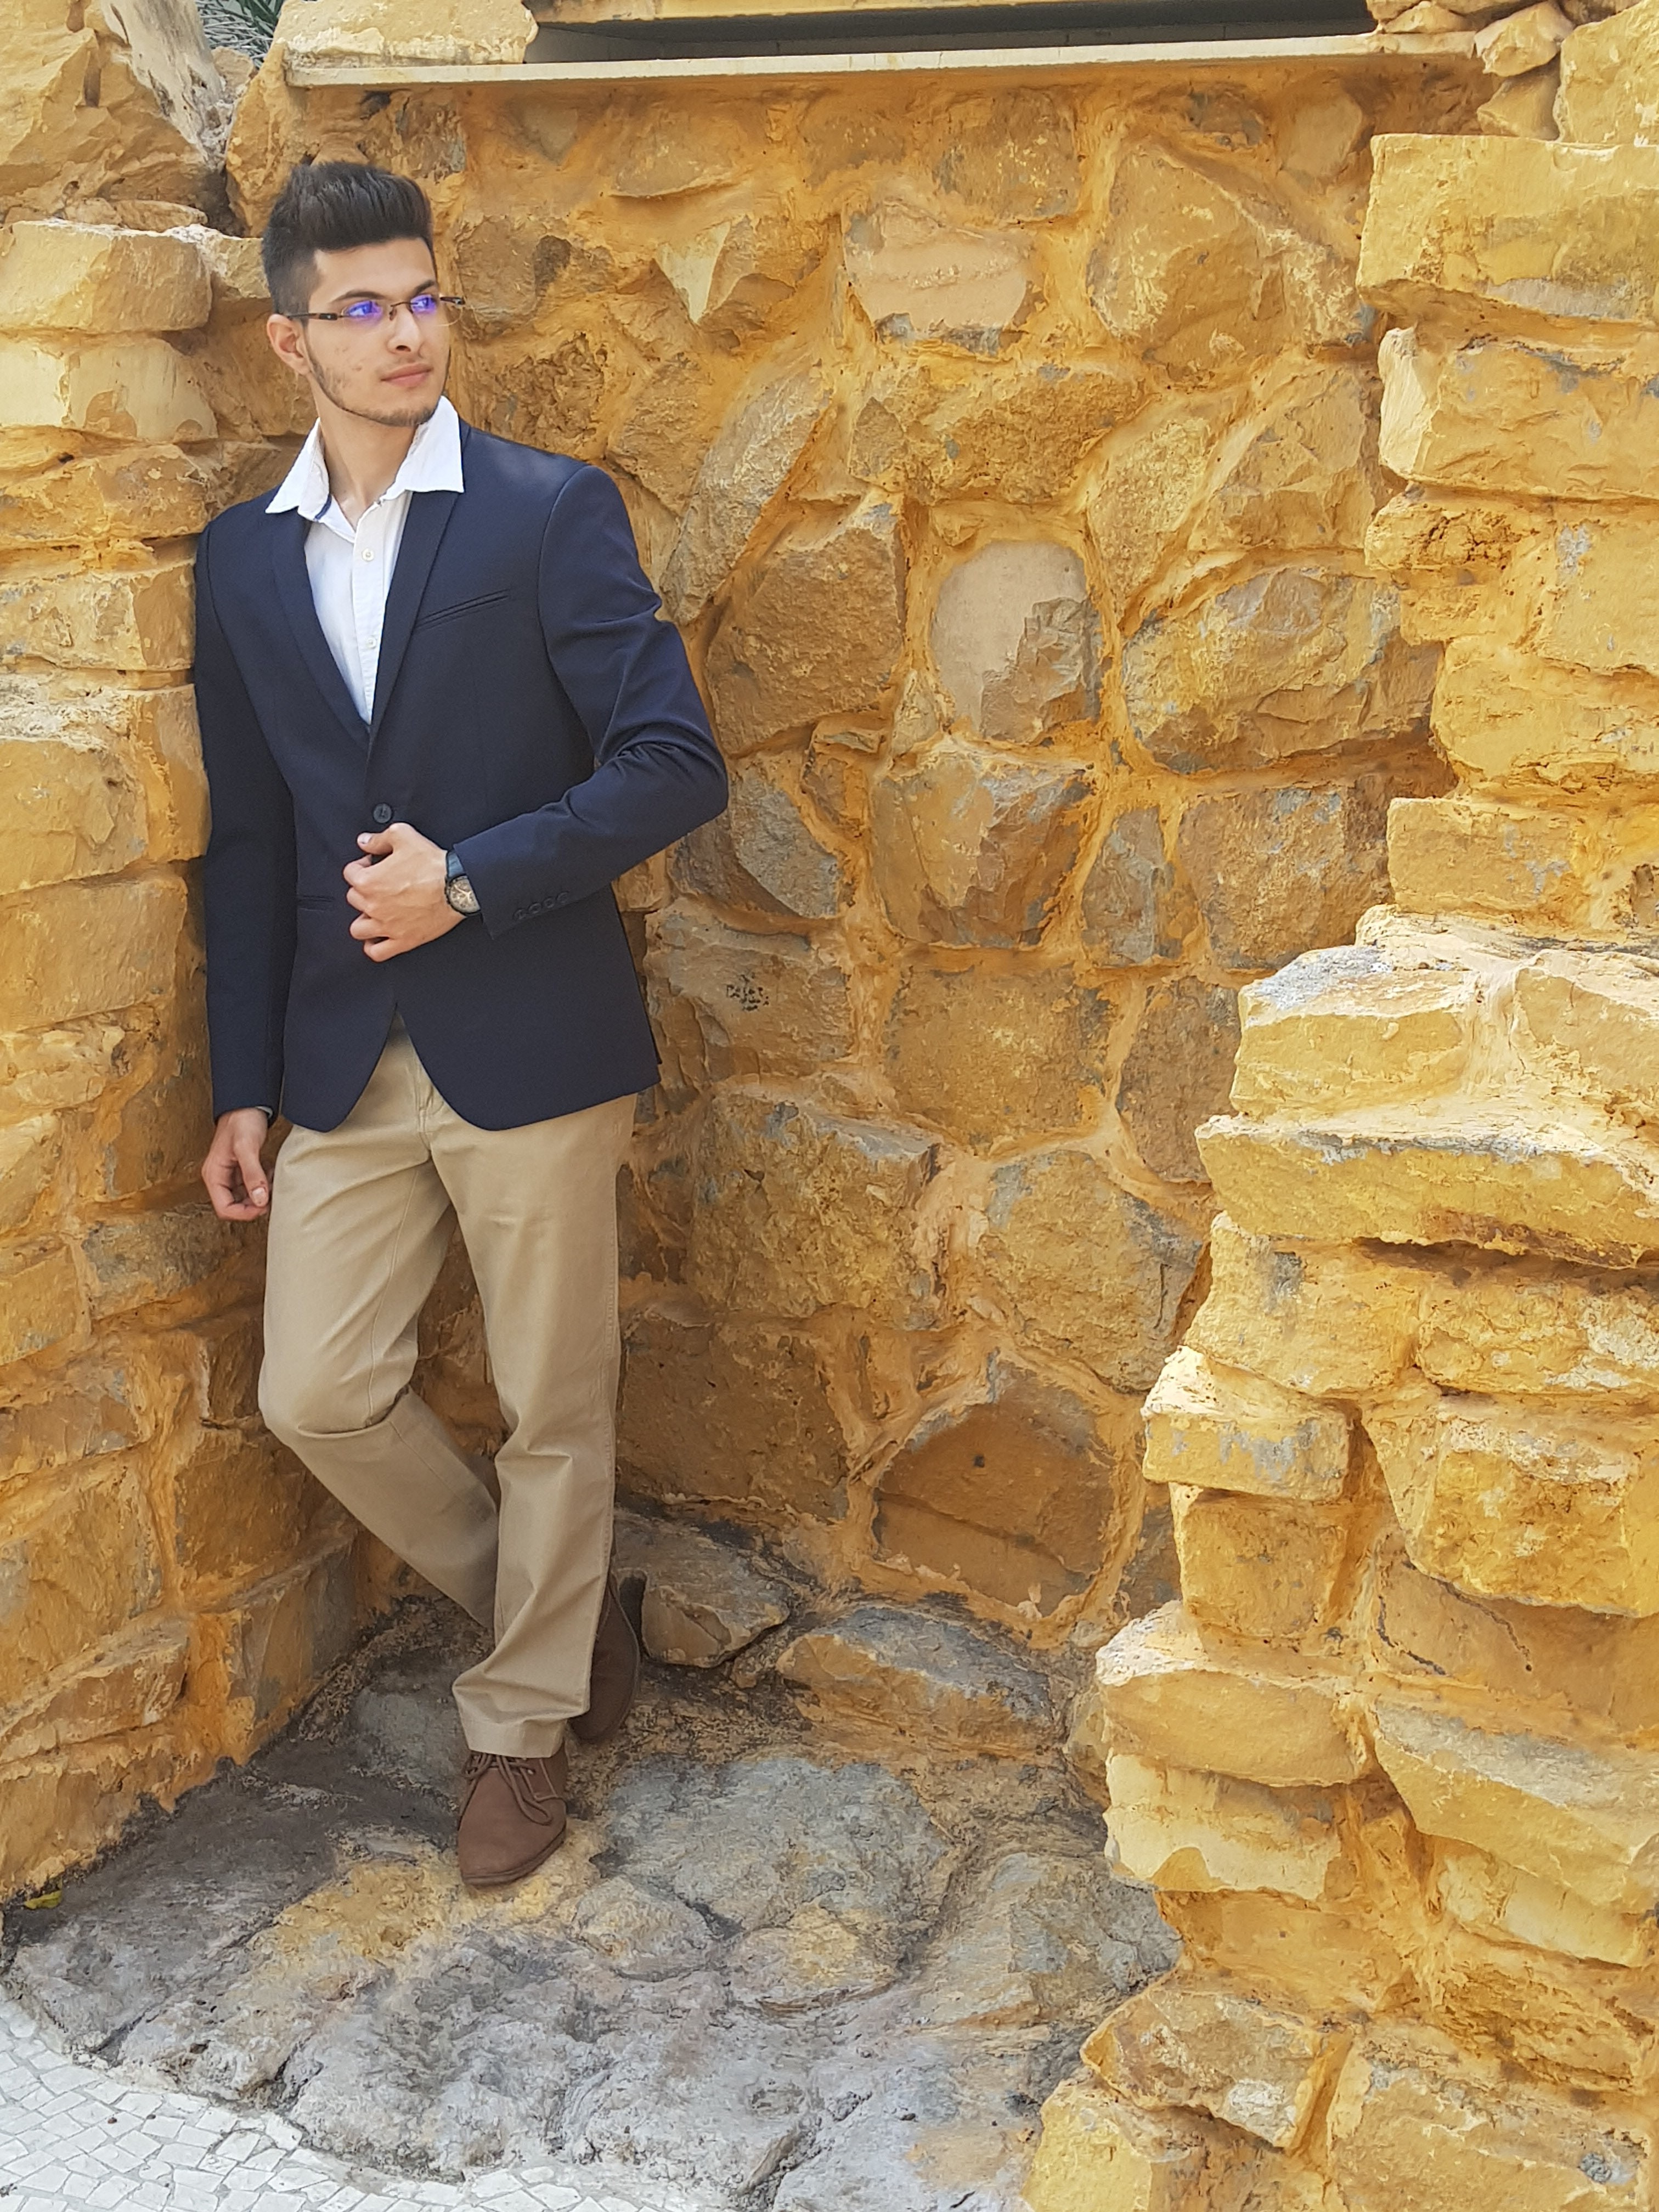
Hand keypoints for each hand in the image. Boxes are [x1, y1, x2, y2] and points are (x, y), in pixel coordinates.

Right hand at [201, 1108, 271, 1221]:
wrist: (248, 1105)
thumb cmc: (242, 1121)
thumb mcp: (247, 1148)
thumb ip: (253, 1175)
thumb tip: (259, 1200)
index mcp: (214, 1175)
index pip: (224, 1208)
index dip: (244, 1213)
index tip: (263, 1207)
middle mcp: (220, 1177)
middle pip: (235, 1206)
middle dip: (254, 1203)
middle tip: (270, 1193)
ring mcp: (230, 1174)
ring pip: (245, 1197)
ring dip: (260, 1193)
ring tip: (270, 1179)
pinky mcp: (241, 1170)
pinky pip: (252, 1186)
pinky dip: (263, 1183)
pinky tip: (269, 1172)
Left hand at [343, 822, 463, 960]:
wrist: (457, 887)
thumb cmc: (433, 865)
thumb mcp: (403, 836)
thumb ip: (378, 839)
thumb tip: (364, 842)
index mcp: (369, 881)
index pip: (349, 873)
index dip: (361, 865)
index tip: (372, 864)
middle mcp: (373, 906)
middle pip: (353, 899)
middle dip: (363, 889)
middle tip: (379, 884)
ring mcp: (387, 926)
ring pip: (358, 929)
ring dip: (363, 919)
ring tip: (374, 912)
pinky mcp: (403, 940)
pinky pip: (378, 952)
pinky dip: (373, 947)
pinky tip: (377, 939)